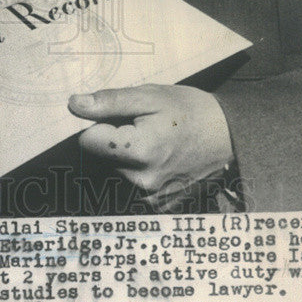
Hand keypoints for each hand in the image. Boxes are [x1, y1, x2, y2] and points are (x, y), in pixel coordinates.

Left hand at [68, 84, 233, 203]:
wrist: (227, 136)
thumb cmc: (188, 111)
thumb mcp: (149, 96)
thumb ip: (109, 102)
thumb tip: (74, 105)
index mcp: (138, 151)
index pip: (87, 141)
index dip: (99, 124)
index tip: (119, 117)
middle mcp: (141, 182)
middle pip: (100, 159)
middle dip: (112, 141)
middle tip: (142, 127)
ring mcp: (151, 198)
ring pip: (114, 173)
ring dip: (124, 158)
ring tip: (152, 142)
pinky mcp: (158, 205)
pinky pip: (130, 187)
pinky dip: (137, 172)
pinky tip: (158, 159)